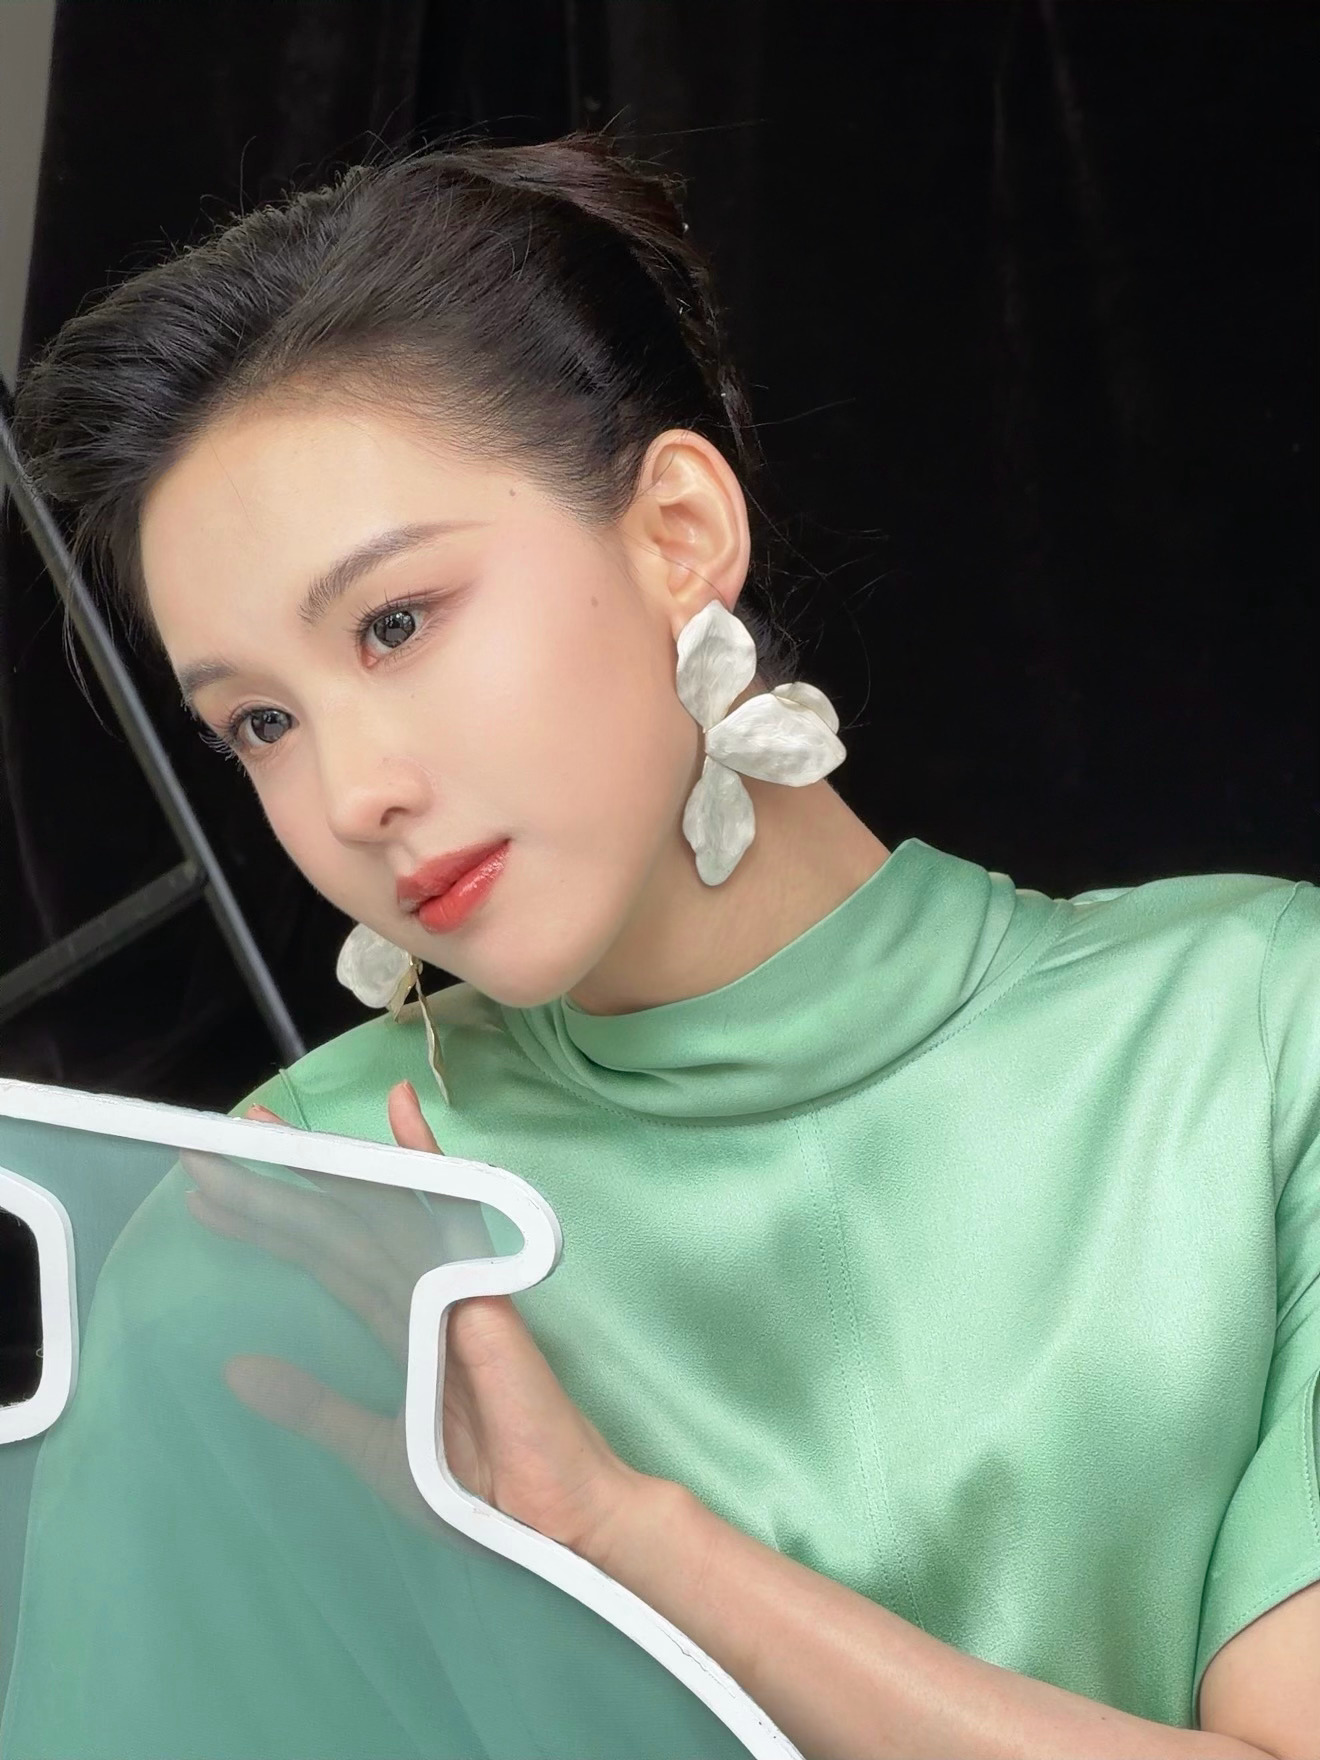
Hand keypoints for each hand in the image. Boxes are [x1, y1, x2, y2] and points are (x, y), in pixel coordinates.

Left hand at [181, 1081, 645, 1561]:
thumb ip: (313, 1406)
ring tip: (257, 1131)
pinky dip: (423, 1161)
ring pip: (370, 1212)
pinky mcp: (478, 1287)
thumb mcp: (374, 1449)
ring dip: (315, 1170)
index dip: (267, 1228)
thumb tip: (235, 1369)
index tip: (206, 1199)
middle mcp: (419, 1290)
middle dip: (271, 1188)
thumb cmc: (478, 1491)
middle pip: (335, 1226)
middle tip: (203, 1150)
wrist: (550, 1522)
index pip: (323, 1261)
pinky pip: (443, 1214)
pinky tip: (399, 1112)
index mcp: (397, 1324)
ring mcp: (450, 1281)